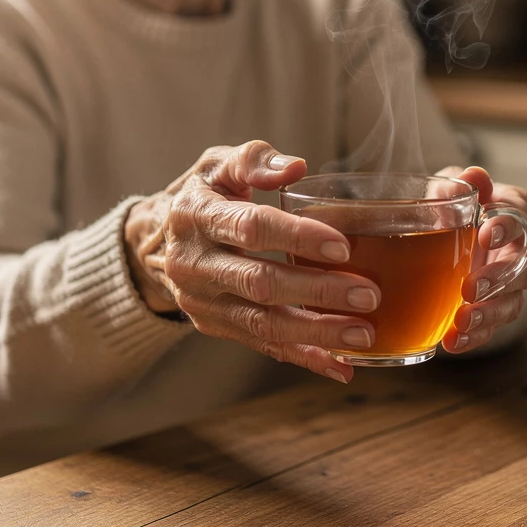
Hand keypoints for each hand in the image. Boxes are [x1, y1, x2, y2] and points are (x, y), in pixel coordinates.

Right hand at [123, 141, 381, 383]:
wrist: (159, 239)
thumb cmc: (207, 193)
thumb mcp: (220, 164)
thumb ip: (255, 161)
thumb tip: (295, 167)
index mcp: (195, 217)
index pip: (251, 230)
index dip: (298, 237)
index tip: (342, 247)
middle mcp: (194, 265)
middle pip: (260, 283)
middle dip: (317, 291)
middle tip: (367, 294)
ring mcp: (203, 302)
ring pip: (263, 324)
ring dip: (316, 332)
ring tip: (364, 332)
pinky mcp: (216, 327)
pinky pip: (263, 346)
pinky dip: (305, 357)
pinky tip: (343, 365)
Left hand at [435, 165, 526, 354]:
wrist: (447, 231)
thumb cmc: (454, 203)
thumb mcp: (450, 186)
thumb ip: (457, 184)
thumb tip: (471, 176)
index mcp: (514, 211)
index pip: (521, 216)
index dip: (507, 226)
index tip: (485, 232)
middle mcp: (522, 249)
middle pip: (524, 267)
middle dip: (499, 279)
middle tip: (471, 287)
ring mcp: (512, 283)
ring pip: (512, 303)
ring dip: (489, 314)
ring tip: (462, 321)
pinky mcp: (496, 307)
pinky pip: (493, 327)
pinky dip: (474, 337)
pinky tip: (452, 342)